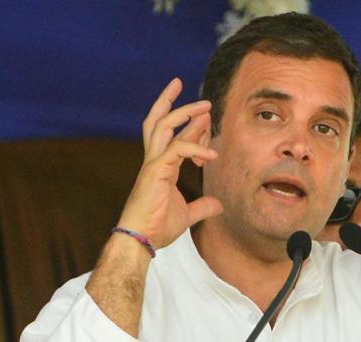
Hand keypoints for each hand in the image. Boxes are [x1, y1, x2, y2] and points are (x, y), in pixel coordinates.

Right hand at [117, 78, 222, 248]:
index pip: (169, 136)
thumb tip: (219, 204)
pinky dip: (196, 148)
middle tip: (179, 82)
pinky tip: (212, 154)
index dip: (188, 125)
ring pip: (164, 126)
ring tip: (205, 106)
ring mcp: (153, 163)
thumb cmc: (158, 227)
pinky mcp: (156, 170)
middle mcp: (153, 160)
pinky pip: (178, 150)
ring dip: (185, 112)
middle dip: (168, 101)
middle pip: (157, 121)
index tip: (205, 119)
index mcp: (159, 166)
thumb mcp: (187, 214)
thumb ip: (202, 206)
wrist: (141, 240)